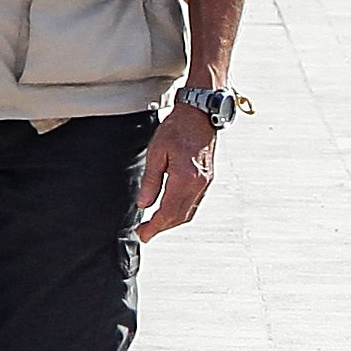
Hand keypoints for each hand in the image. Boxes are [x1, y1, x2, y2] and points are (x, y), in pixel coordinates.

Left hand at [135, 103, 221, 239]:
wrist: (199, 115)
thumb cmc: (176, 129)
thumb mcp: (156, 152)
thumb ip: (150, 181)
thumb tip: (143, 204)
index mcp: (184, 177)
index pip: (168, 212)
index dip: (154, 227)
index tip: (142, 234)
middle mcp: (198, 183)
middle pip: (179, 216)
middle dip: (161, 228)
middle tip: (145, 233)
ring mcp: (205, 182)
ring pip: (188, 212)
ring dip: (171, 222)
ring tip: (155, 224)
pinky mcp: (208, 179)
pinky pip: (194, 203)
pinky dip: (181, 212)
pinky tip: (170, 210)